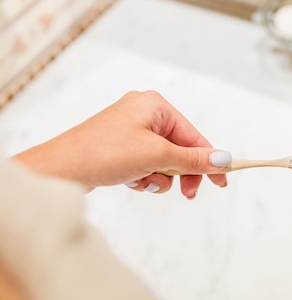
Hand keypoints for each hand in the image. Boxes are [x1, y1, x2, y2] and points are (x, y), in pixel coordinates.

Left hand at [14, 91, 229, 197]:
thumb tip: (223, 159)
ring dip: (160, 176)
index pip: (194, 136)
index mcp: (155, 106)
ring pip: (164, 160)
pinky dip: (145, 176)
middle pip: (180, 148)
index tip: (222, 181)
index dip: (210, 160)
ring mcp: (130, 130)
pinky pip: (147, 163)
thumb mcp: (157, 156)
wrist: (59, 169)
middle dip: (181, 172)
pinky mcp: (120, 146)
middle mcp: (144, 113)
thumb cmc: (104, 153)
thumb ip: (193, 159)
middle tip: (188, 193)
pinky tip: (131, 181)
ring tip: (145, 182)